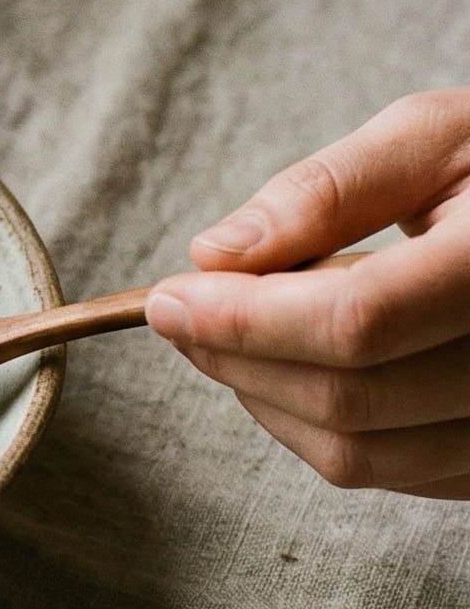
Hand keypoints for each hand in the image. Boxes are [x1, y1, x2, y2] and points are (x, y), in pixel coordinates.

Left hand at [145, 92, 469, 496]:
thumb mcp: (440, 137)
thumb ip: (330, 189)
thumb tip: (217, 253)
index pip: (356, 322)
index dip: (244, 317)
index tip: (169, 296)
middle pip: (348, 398)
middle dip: (237, 358)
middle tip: (179, 313)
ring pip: (360, 453)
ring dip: (266, 400)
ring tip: (229, 336)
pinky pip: (392, 472)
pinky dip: (317, 428)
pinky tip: (291, 368)